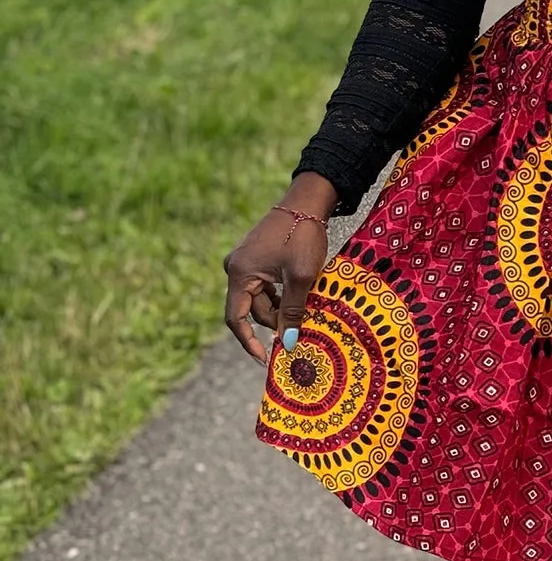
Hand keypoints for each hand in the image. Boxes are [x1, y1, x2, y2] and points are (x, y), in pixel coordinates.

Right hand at [223, 174, 335, 362]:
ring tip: (304, 308)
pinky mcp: (254, 258)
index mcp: (239, 273)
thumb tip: (288, 343)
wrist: (306, 202)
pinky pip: (263, 286)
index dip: (249, 342)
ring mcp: (244, 262)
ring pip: (259, 299)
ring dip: (279, 309)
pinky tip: (297, 295)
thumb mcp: (301, 277)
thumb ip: (293, 311)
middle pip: (251, 310)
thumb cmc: (303, 236)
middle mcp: (235, 268)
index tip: (265, 359)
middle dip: (274, 322)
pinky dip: (279, 296)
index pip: (236, 318)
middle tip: (300, 329)